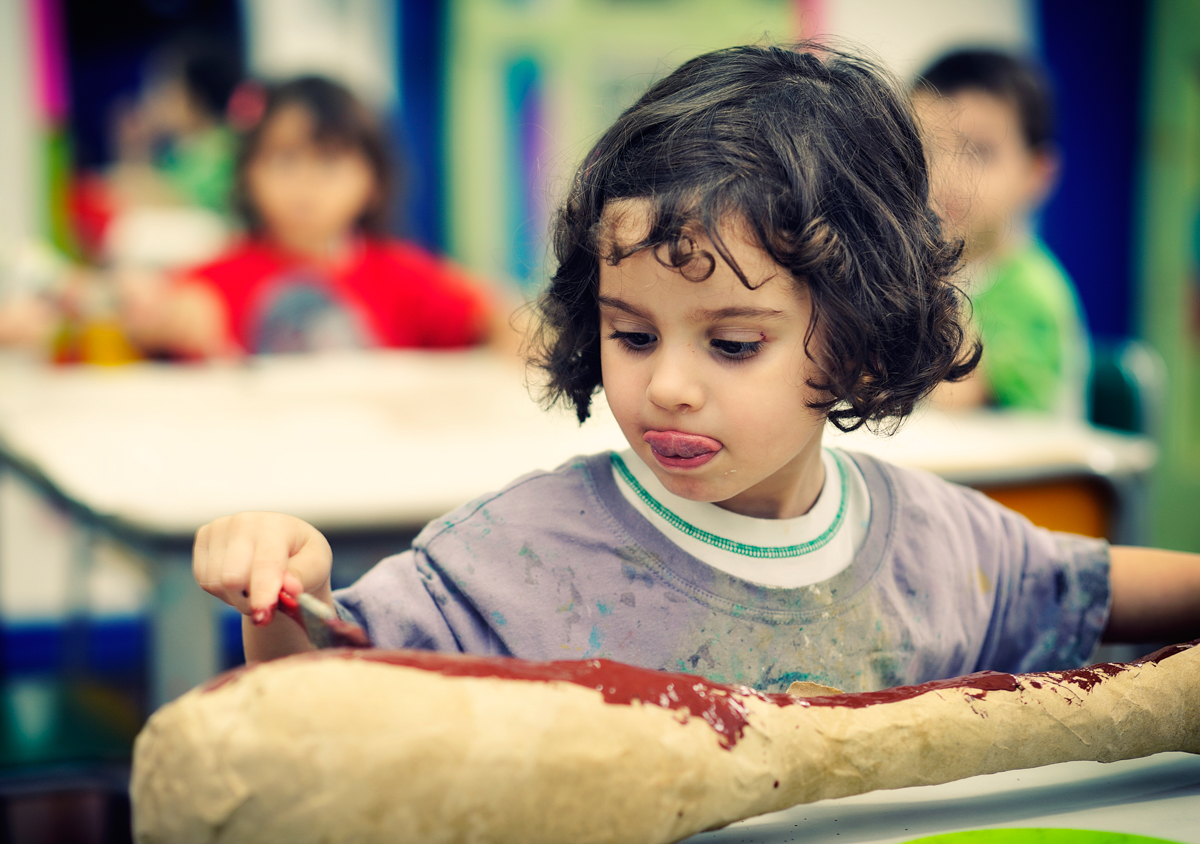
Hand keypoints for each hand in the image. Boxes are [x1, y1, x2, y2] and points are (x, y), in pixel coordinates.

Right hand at [193, 512, 332, 625]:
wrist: (284, 542)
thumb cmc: (303, 556)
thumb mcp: (317, 565)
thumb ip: (304, 577)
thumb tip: (288, 588)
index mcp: (275, 526)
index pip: (265, 564)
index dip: (263, 593)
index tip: (263, 615)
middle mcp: (244, 522)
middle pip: (232, 579)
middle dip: (249, 601)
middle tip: (267, 606)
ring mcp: (219, 527)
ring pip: (215, 583)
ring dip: (237, 598)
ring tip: (256, 588)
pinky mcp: (203, 537)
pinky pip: (204, 581)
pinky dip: (223, 591)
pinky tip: (240, 581)